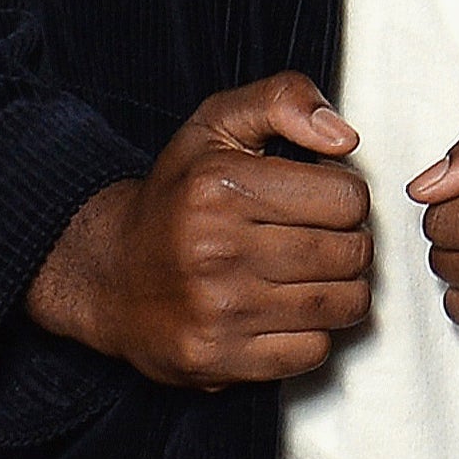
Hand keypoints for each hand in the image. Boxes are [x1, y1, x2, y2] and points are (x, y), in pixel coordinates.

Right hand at [23, 70, 368, 387]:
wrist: (107, 273)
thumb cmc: (176, 196)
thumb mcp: (219, 123)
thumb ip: (284, 99)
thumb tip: (344, 137)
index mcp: (221, 188)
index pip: (349, 198)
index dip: (346, 197)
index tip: (320, 201)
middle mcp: (215, 252)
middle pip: (351, 253)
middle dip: (350, 243)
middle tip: (320, 239)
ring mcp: (215, 312)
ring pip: (342, 304)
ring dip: (342, 289)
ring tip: (311, 274)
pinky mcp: (214, 360)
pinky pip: (312, 352)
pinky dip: (313, 333)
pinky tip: (287, 311)